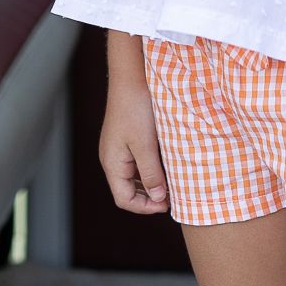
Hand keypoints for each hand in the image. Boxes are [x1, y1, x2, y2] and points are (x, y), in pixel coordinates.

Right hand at [99, 77, 170, 214]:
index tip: (167, 204)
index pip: (124, 199)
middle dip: (149, 197)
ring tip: (172, 183)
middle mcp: (112, 159)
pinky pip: (137, 162)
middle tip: (173, 197)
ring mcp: (118, 149)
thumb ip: (151, 174)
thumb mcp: (145, 145)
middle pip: (127, 190)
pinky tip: (166, 165)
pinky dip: (150, 169)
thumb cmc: (135, 109)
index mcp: (112, 164)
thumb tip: (158, 198)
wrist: (131, 78)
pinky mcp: (126, 139)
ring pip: (133, 177)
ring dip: (151, 184)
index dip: (145, 207)